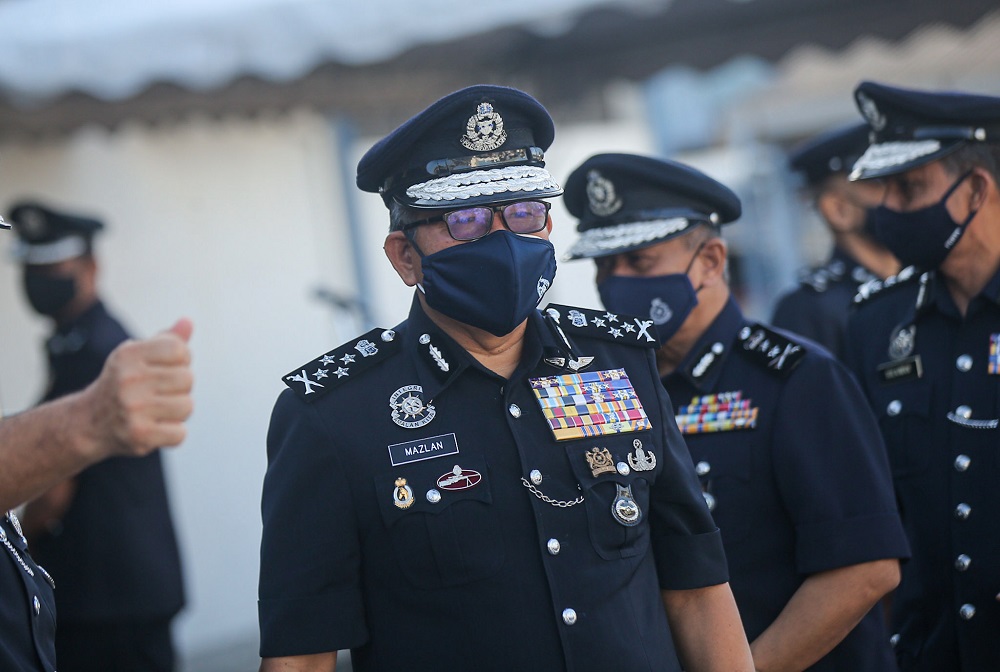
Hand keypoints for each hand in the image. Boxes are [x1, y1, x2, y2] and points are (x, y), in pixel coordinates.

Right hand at [83, 318, 193, 458]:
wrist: (89, 423)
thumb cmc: (125, 383)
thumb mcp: (138, 356)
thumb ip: (167, 340)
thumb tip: (188, 322)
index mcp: (128, 354)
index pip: (179, 350)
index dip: (182, 360)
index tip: (167, 368)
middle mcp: (128, 379)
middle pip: (187, 378)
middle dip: (180, 387)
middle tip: (159, 393)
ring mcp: (133, 409)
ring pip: (187, 406)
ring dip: (178, 411)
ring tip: (157, 410)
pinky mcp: (140, 435)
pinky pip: (180, 433)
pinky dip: (173, 433)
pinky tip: (155, 427)